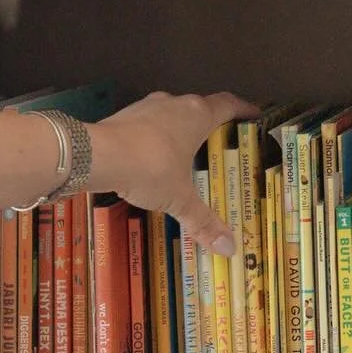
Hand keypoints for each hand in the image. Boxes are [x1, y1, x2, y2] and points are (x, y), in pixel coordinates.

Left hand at [90, 91, 256, 254]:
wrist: (97, 155)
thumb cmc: (150, 169)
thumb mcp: (179, 199)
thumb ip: (203, 221)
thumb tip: (230, 249)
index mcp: (197, 115)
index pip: (228, 104)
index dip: (243, 108)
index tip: (254, 114)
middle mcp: (175, 103)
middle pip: (200, 108)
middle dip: (212, 124)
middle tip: (220, 143)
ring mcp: (148, 105)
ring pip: (173, 114)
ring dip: (181, 129)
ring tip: (187, 153)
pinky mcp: (125, 114)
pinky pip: (150, 123)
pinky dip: (157, 137)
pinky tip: (154, 157)